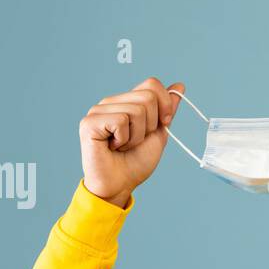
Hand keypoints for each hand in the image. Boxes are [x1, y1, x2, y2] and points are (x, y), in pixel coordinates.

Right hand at [79, 77, 183, 205]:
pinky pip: (121, 121)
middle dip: (150, 125)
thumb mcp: (158, 134)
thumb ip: (166, 110)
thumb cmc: (135, 162)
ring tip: (123, 145)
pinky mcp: (89, 122)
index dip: (164, 104)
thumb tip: (179, 86)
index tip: (163, 123)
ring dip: (137, 136)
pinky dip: (124, 139)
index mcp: (126, 102)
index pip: (151, 84)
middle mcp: (111, 102)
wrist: (120, 184)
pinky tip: (113, 147)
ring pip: (136, 110)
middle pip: (147, 97)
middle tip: (135, 141)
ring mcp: (98, 110)